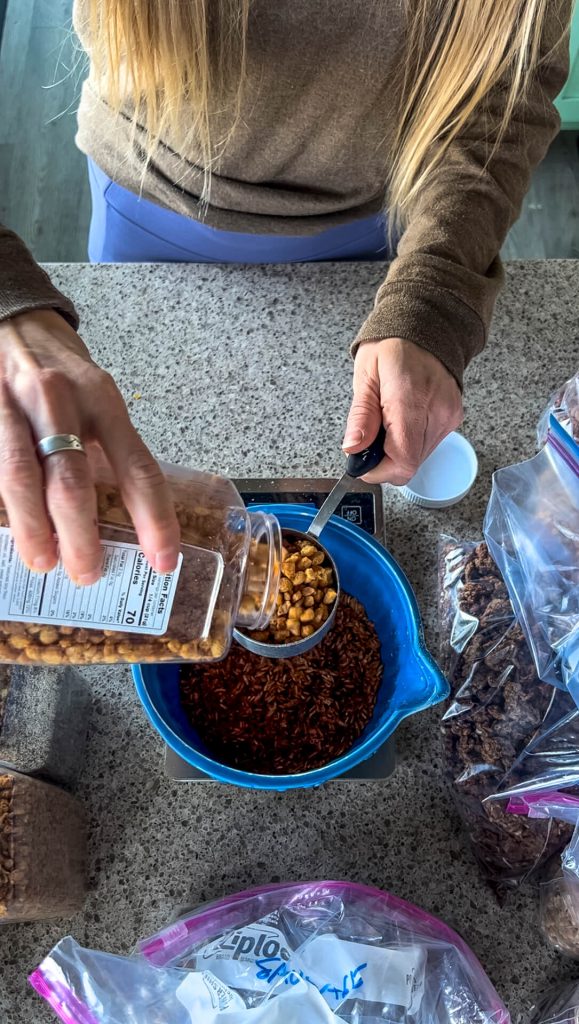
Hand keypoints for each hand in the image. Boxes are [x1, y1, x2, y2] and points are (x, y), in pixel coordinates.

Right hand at [0, 309, 179, 582]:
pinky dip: (6, 503)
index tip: (162, 560)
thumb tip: (123, 523)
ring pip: (23, 477)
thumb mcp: (96, 399)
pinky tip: (12, 530)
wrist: (11, 321)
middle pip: (73, 482)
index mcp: (102, 400)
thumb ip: (107, 449)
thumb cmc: (61, 372)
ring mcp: (13, 405)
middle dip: (81, 537)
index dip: (153, 519)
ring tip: (44, 561)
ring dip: (35, 528)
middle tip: (88, 572)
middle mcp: (59, 399)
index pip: (136, 468)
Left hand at [343, 337, 462, 484]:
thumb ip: (361, 417)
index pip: (402, 460)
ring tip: (388, 422)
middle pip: (410, 464)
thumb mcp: (365, 377)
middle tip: (371, 438)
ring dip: (398, 452)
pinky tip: (404, 419)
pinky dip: (411, 441)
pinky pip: (429, 444)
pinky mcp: (454, 418)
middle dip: (385, 461)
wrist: (426, 325)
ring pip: (419, 457)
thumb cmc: (392, 346)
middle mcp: (436, 412)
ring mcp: (449, 416)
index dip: (379, 471)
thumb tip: (353, 449)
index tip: (363, 464)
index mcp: (410, 400)